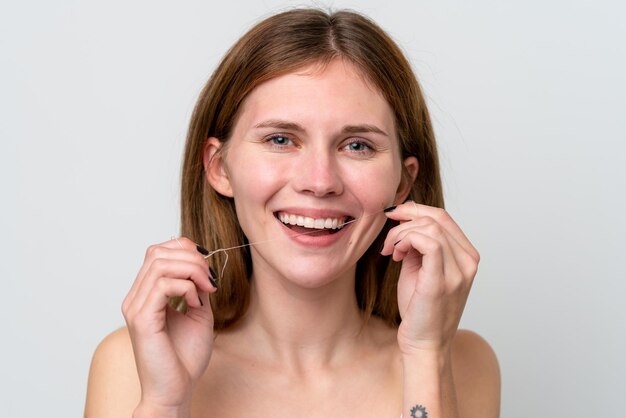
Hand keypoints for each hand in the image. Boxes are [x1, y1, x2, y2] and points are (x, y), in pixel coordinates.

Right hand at [122, 237, 216, 412]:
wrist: (176, 390)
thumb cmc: (184, 358)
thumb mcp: (198, 313)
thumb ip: (197, 288)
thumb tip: (204, 266)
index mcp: (145, 294)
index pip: (157, 252)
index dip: (185, 249)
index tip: (208, 266)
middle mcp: (136, 297)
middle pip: (157, 252)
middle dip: (191, 258)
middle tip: (210, 279)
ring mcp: (135, 307)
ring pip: (160, 264)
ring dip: (191, 271)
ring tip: (206, 289)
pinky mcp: (142, 319)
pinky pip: (163, 286)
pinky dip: (186, 288)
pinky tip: (196, 303)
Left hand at [381, 203, 479, 353]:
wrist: (424, 344)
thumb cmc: (420, 309)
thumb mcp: (420, 268)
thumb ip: (419, 245)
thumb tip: (405, 220)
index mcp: (466, 256)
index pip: (443, 217)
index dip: (414, 210)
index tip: (393, 217)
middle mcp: (468, 261)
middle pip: (436, 217)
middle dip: (405, 219)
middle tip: (388, 238)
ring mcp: (459, 271)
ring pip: (430, 227)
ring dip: (402, 234)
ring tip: (391, 252)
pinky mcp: (443, 281)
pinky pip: (428, 242)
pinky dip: (407, 241)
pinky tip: (396, 256)